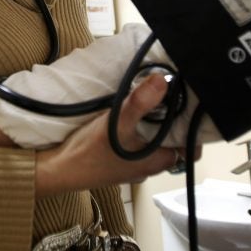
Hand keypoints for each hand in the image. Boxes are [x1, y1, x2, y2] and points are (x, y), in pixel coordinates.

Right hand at [34, 73, 184, 196]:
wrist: (58, 170)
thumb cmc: (89, 152)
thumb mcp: (117, 123)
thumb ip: (140, 103)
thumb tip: (162, 81)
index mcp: (156, 162)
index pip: (189, 149)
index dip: (192, 130)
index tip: (188, 107)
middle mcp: (148, 167)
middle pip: (171, 144)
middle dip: (171, 122)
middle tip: (168, 97)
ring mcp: (131, 166)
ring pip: (152, 144)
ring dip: (152, 126)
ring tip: (149, 101)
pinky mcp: (116, 162)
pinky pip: (135, 145)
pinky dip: (136, 131)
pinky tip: (127, 115)